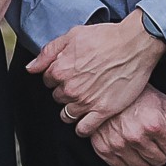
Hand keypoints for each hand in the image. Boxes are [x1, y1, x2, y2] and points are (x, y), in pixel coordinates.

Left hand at [27, 13, 165, 136]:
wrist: (135, 44)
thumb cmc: (106, 37)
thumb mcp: (72, 36)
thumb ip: (48, 52)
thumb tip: (30, 68)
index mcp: (60, 69)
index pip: (48, 81)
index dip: (58, 76)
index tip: (71, 72)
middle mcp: (70, 88)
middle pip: (57, 98)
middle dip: (66, 92)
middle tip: (82, 83)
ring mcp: (86, 101)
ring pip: (67, 115)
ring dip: (72, 109)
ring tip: (85, 100)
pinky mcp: (103, 111)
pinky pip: (84, 129)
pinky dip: (82, 128)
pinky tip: (86, 121)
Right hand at [87, 84, 165, 165]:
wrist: (105, 89)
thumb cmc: (138, 95)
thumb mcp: (165, 105)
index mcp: (154, 124)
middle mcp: (135, 136)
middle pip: (160, 161)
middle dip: (160, 150)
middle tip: (151, 135)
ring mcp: (118, 144)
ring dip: (144, 158)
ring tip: (140, 141)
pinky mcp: (104, 149)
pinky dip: (127, 160)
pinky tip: (127, 145)